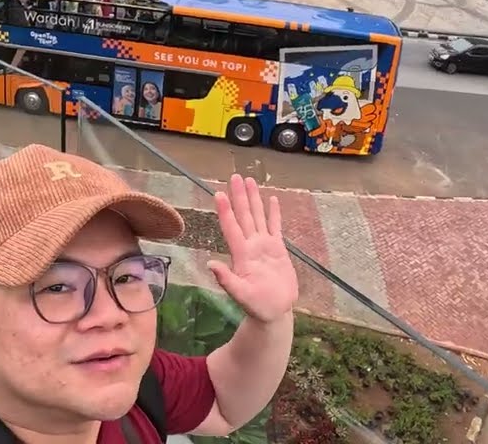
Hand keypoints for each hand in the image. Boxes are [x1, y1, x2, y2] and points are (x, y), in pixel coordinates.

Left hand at [207, 174, 298, 322]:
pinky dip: (273, 214)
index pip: (232, 228)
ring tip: (249, 180)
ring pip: (258, 217)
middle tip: (235, 176)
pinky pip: (275, 227)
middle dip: (239, 196)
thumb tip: (210, 265)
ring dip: (253, 199)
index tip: (220, 193)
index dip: (226, 211)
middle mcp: (251, 246)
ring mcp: (264, 246)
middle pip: (244, 216)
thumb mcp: (241, 295)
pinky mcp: (277, 250)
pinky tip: (272, 200)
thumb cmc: (257, 307)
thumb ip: (227, 280)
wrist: (275, 312)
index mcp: (241, 255)